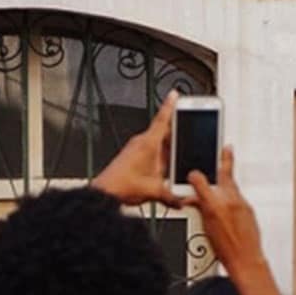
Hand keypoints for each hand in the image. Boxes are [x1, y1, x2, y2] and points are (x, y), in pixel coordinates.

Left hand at [92, 90, 178, 205]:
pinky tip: (170, 166)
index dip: (169, 106)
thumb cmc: (120, 185)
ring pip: (160, 144)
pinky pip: (154, 152)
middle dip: (178, 130)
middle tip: (191, 126)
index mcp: (148, 144)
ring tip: (184, 150)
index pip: (161, 120)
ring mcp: (138, 150)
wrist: (104, 192)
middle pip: (165, 132)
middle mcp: (142, 144)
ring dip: (171, 146)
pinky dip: (164, 155)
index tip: (174, 94)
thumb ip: (172, 196)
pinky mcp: (136, 158)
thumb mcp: (153, 190)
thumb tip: (182, 200)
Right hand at [183, 147, 264, 275]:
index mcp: (214, 206)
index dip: (194, 175)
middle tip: (227, 148)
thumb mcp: (205, 228)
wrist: (246, 260)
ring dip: (227, 181)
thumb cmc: (226, 250)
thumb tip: (196, 201)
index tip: (193, 173)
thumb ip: (201, 210)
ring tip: (227, 169)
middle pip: (225, 175)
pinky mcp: (249, 210)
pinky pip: (239, 198)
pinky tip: (230, 202)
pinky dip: (233, 196)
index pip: (200, 181)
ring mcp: (242, 205)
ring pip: (232, 187)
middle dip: (225, 160)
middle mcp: (230, 202)